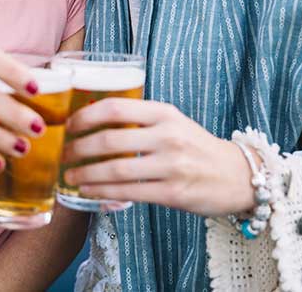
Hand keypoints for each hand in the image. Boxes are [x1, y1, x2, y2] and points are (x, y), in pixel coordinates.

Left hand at [62, 99, 257, 216]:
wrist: (238, 176)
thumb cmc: (196, 147)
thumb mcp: (173, 122)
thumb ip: (139, 120)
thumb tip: (92, 122)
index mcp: (164, 113)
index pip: (115, 108)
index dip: (84, 117)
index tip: (68, 126)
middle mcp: (168, 136)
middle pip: (110, 141)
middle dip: (78, 149)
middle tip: (63, 154)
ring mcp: (172, 165)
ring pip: (116, 170)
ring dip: (86, 174)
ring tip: (70, 176)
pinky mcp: (173, 193)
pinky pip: (129, 193)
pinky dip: (103, 192)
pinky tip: (88, 191)